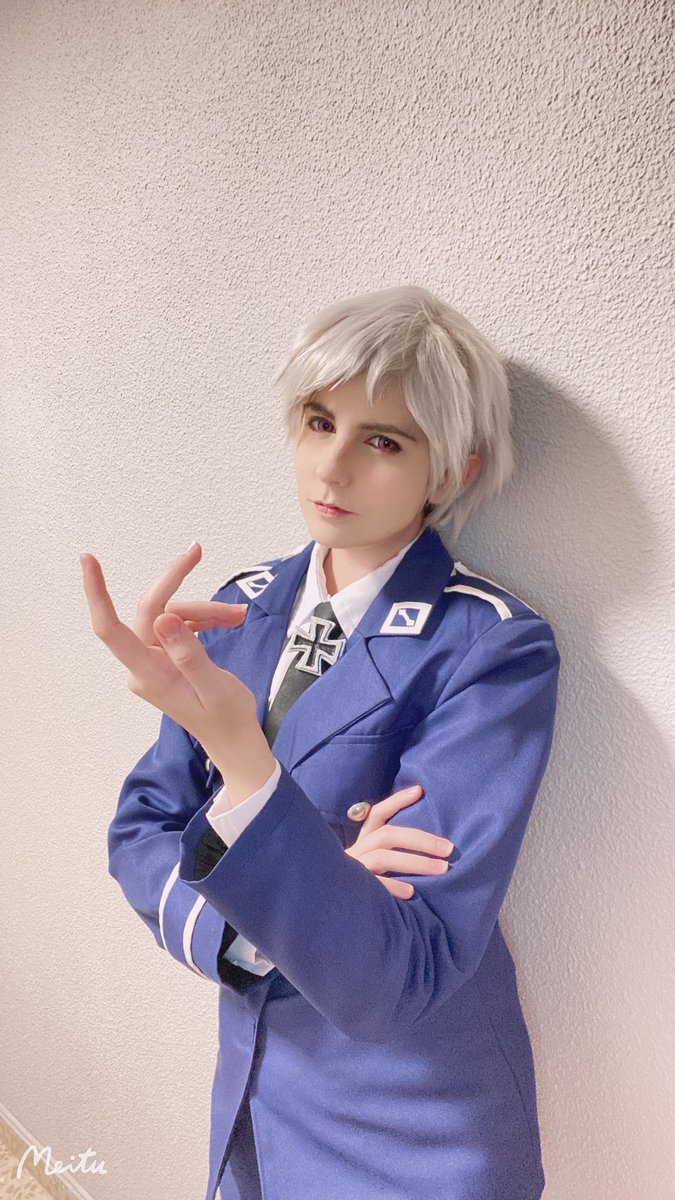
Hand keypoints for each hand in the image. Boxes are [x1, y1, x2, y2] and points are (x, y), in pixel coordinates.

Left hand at [79, 541, 256, 764]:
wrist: (234, 741)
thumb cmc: (227, 719)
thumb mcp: (214, 687)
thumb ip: (189, 654)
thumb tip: (165, 618)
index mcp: (149, 674)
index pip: (111, 629)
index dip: (97, 593)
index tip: (88, 560)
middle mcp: (143, 666)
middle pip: (153, 611)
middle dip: (181, 587)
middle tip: (198, 552)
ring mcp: (152, 663)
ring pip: (170, 616)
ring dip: (204, 610)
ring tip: (237, 616)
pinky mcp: (164, 660)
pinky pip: (177, 627)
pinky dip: (202, 619)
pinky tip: (228, 620)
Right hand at [345, 785, 453, 899]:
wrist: (329, 914)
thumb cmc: (364, 887)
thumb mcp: (375, 866)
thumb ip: (393, 854)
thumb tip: (433, 846)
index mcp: (363, 842)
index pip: (377, 814)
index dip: (397, 801)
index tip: (419, 790)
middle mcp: (356, 852)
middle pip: (387, 835)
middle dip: (421, 840)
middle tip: (449, 849)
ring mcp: (352, 870)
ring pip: (383, 857)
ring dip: (415, 862)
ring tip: (442, 869)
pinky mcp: (350, 890)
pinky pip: (373, 885)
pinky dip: (393, 886)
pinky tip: (412, 892)